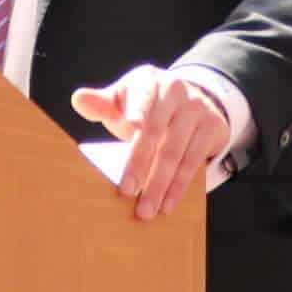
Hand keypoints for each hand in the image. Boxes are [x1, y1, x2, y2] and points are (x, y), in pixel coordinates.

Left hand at [69, 65, 230, 221]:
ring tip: (147, 210)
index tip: (129, 128)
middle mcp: (176, 90)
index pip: (142, 97)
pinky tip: (168, 205)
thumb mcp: (125, 100)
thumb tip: (78, 99)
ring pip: (175, 152)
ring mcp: (197, 108)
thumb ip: (102, 104)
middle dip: (140, 164)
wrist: (192, 102)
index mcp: (149, 81)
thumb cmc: (147, 106)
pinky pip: (194, 162)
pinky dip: (180, 186)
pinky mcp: (212, 127)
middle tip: (126, 192)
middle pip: (156, 131)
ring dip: (160, 185)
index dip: (136, 111)